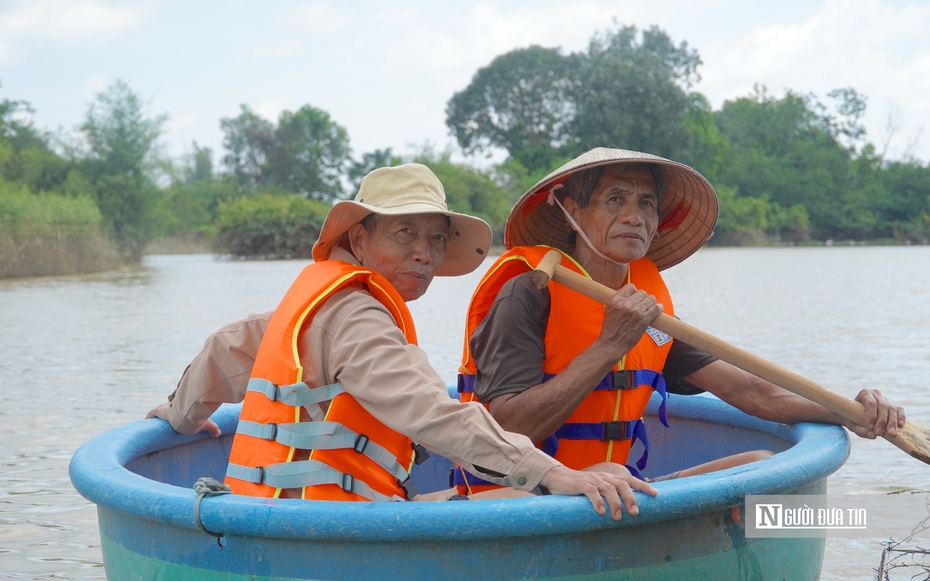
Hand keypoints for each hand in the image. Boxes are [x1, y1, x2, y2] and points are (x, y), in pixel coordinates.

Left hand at [145, 403, 220, 436]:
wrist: (188, 414)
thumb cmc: (197, 417)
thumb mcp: (206, 423)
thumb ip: (212, 428)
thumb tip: (219, 433)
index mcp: (184, 407)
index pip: (179, 408)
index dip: (176, 413)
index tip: (175, 419)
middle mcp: (173, 405)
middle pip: (167, 409)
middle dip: (166, 414)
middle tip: (164, 423)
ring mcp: (165, 408)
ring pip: (159, 412)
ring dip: (157, 418)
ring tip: (154, 425)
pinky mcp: (158, 411)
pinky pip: (151, 415)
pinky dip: (148, 418)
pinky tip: (145, 423)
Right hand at [539, 465, 656, 519]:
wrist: (559, 477)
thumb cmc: (582, 486)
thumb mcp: (599, 488)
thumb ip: (610, 495)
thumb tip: (626, 511)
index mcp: (610, 478)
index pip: (630, 480)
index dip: (643, 486)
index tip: (655, 495)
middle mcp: (604, 477)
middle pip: (622, 484)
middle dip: (631, 498)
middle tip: (635, 513)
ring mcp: (593, 480)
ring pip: (608, 489)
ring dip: (615, 503)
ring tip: (617, 517)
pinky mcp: (581, 484)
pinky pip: (591, 491)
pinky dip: (597, 501)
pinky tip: (601, 512)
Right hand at [591, 284, 662, 361]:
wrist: (612, 344)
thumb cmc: (610, 329)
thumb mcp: (609, 310)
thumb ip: (618, 300)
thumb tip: (630, 293)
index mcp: (615, 301)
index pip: (630, 287)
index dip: (633, 292)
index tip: (634, 298)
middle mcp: (626, 304)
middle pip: (642, 292)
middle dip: (642, 299)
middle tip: (641, 306)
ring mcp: (636, 312)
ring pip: (651, 298)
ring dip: (650, 303)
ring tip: (647, 309)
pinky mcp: (644, 319)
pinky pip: (657, 308)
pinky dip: (658, 308)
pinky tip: (656, 310)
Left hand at [847, 389, 905, 438]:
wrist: (856, 415)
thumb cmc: (853, 418)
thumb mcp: (852, 424)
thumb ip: (860, 430)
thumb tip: (873, 435)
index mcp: (865, 394)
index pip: (870, 403)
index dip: (871, 415)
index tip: (870, 427)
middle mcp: (876, 394)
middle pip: (882, 406)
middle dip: (882, 421)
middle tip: (878, 433)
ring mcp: (886, 400)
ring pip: (892, 409)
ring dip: (892, 422)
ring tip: (891, 433)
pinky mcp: (894, 407)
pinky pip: (900, 410)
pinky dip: (901, 417)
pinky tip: (900, 426)